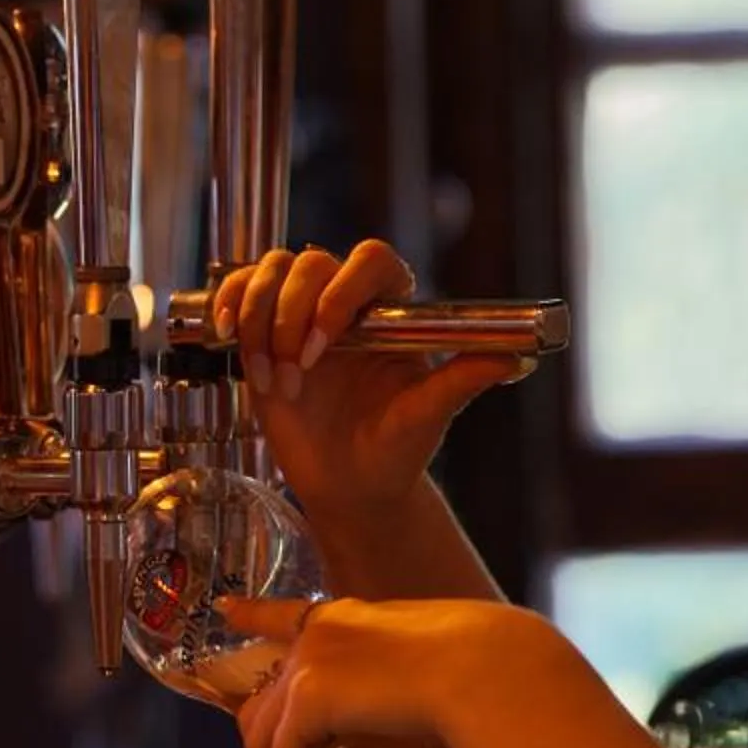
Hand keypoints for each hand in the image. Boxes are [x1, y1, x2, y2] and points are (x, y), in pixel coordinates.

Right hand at [208, 240, 532, 520]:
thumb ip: (462, 381)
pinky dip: (230, 310)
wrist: (350, 486)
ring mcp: (301, 314)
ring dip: (262, 319)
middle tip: (302, 368)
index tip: (331, 334)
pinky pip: (239, 294)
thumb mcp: (427, 417)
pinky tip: (232, 342)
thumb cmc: (396, 450)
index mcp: (392, 312)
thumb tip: (517, 359)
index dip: (346, 286)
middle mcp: (347, 303)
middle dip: (296, 313)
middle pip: (311, 262)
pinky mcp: (263, 331)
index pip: (373, 260)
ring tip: (275, 377)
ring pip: (270, 271)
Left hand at [222, 595, 540, 747]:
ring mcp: (307, 664)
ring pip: (262, 736)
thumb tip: (455, 711)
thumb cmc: (486, 667)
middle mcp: (316, 635)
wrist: (484, 668)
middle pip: (263, 698)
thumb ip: (424, 676)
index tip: (225, 610)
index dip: (250, 615)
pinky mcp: (309, 700)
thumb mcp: (441, 659)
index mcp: (347, 617)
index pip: (283, 614)